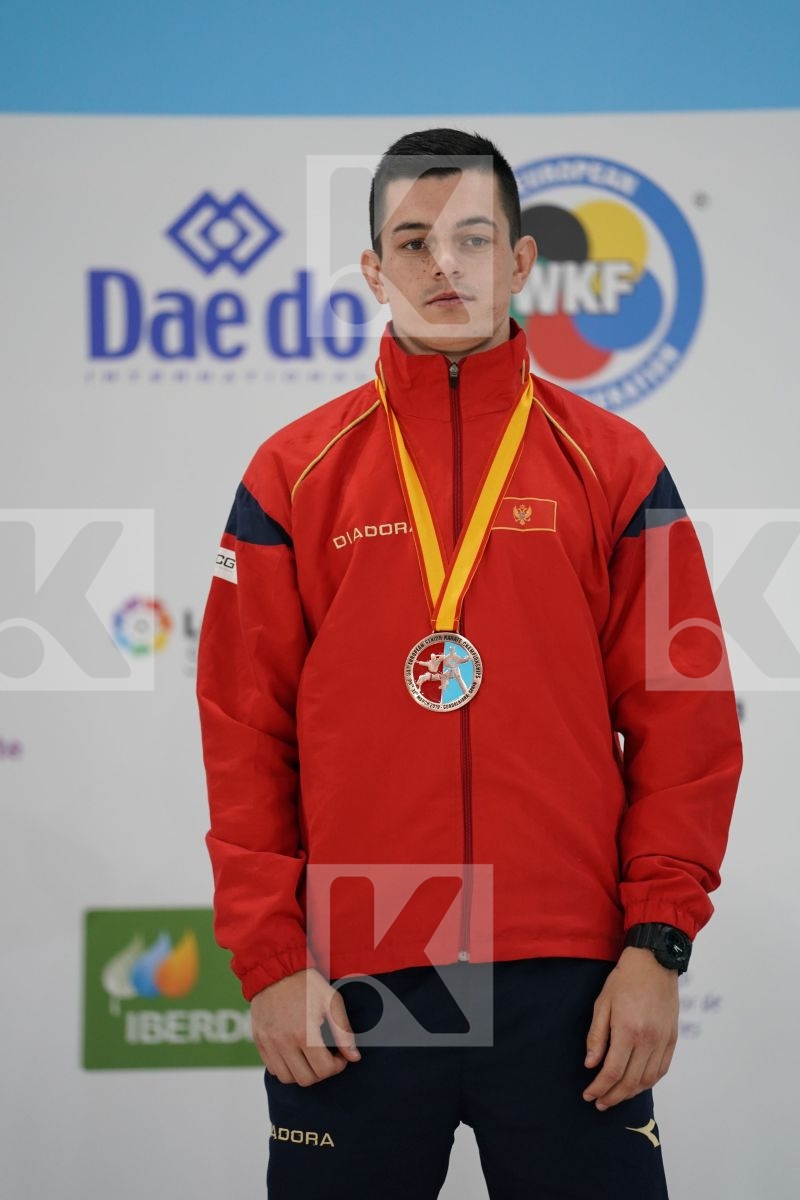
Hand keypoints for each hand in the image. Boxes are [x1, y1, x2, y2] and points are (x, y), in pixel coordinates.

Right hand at [251, 967, 361, 1086]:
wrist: (276, 969)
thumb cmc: (307, 984)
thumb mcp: (331, 1001)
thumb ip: (344, 1032)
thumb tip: (354, 1057)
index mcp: (304, 1032)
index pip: (324, 1070)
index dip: (337, 1066)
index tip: (340, 1055)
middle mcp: (283, 1042)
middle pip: (306, 1079)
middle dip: (322, 1071)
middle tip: (327, 1057)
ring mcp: (269, 1043)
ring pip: (287, 1078)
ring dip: (303, 1072)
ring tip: (310, 1056)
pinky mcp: (259, 1041)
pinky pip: (273, 1068)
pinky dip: (285, 1067)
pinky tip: (295, 1053)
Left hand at [582, 947, 678, 1110]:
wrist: (654, 963)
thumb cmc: (624, 980)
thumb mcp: (602, 1003)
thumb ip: (597, 1036)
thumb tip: (591, 1065)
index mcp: (627, 1031)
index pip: (612, 1072)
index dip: (599, 1088)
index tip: (588, 1095)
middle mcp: (648, 1040)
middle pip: (630, 1081)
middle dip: (612, 1096)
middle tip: (599, 1103)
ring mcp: (663, 1041)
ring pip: (647, 1080)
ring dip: (630, 1093)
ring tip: (615, 1096)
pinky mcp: (672, 1039)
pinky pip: (661, 1070)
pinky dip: (648, 1082)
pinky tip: (637, 1085)